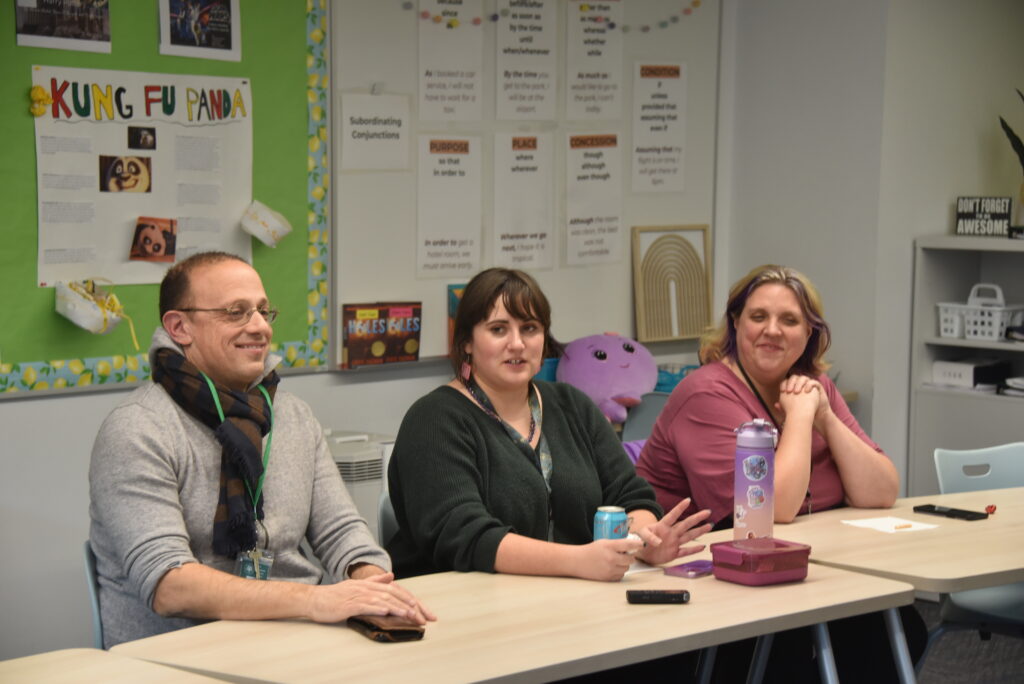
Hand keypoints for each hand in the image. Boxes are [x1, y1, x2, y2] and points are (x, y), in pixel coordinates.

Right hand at [307, 572, 436, 624]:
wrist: (316, 599)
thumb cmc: (337, 595)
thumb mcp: (358, 586)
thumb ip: (375, 581)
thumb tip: (391, 575)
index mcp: (371, 584)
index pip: (395, 590)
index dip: (410, 599)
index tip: (422, 609)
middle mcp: (367, 588)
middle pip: (393, 595)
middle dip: (410, 606)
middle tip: (423, 617)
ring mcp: (358, 595)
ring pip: (382, 600)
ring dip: (398, 608)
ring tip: (410, 615)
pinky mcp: (350, 604)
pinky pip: (366, 606)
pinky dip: (378, 608)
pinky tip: (387, 613)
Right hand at [572, 538, 643, 580]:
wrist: (577, 561)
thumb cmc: (591, 551)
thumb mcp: (604, 542)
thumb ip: (617, 544)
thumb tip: (633, 547)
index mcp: (609, 546)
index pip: (628, 545)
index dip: (637, 545)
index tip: (641, 544)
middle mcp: (611, 558)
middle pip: (631, 559)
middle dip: (629, 557)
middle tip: (624, 554)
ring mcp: (610, 569)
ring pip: (627, 568)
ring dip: (624, 565)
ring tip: (615, 561)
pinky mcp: (608, 578)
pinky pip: (621, 575)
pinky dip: (619, 572)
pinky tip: (611, 568)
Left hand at [634, 499, 711, 565]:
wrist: (639, 552)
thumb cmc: (639, 540)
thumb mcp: (640, 535)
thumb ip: (649, 537)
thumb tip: (659, 542)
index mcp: (662, 526)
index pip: (673, 515)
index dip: (680, 508)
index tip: (688, 500)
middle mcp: (670, 533)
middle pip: (686, 524)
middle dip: (696, 518)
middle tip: (707, 512)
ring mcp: (673, 543)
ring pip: (689, 536)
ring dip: (699, 531)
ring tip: (709, 526)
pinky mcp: (673, 553)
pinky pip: (685, 551)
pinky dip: (693, 550)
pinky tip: (702, 547)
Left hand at [779, 375, 831, 431]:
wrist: (817, 415)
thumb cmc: (804, 412)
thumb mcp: (792, 410)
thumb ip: (784, 407)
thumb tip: (776, 405)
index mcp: (794, 387)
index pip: (787, 380)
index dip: (784, 384)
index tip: (782, 391)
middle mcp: (801, 384)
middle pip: (794, 377)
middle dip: (791, 383)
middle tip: (789, 391)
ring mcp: (809, 385)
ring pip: (803, 378)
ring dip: (799, 383)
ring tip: (797, 392)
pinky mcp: (818, 387)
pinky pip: (814, 382)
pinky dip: (810, 384)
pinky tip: (806, 391)